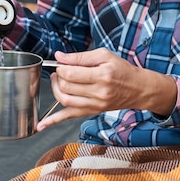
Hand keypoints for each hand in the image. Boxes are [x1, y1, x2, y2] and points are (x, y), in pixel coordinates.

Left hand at [36, 49, 176, 130]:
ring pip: (65, 101)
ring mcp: (95, 105)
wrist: (138, 89)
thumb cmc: (121, 70)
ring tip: (58, 82)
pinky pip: (69, 117)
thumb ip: (80, 57)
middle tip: (60, 72)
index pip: (71, 74)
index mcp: (102, 75)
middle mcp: (99, 92)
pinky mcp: (92, 112)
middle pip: (66, 87)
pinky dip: (53, 121)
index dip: (61, 68)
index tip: (62, 64)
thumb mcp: (104, 56)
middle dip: (58, 77)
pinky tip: (41, 125)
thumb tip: (59, 57)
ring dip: (55, 90)